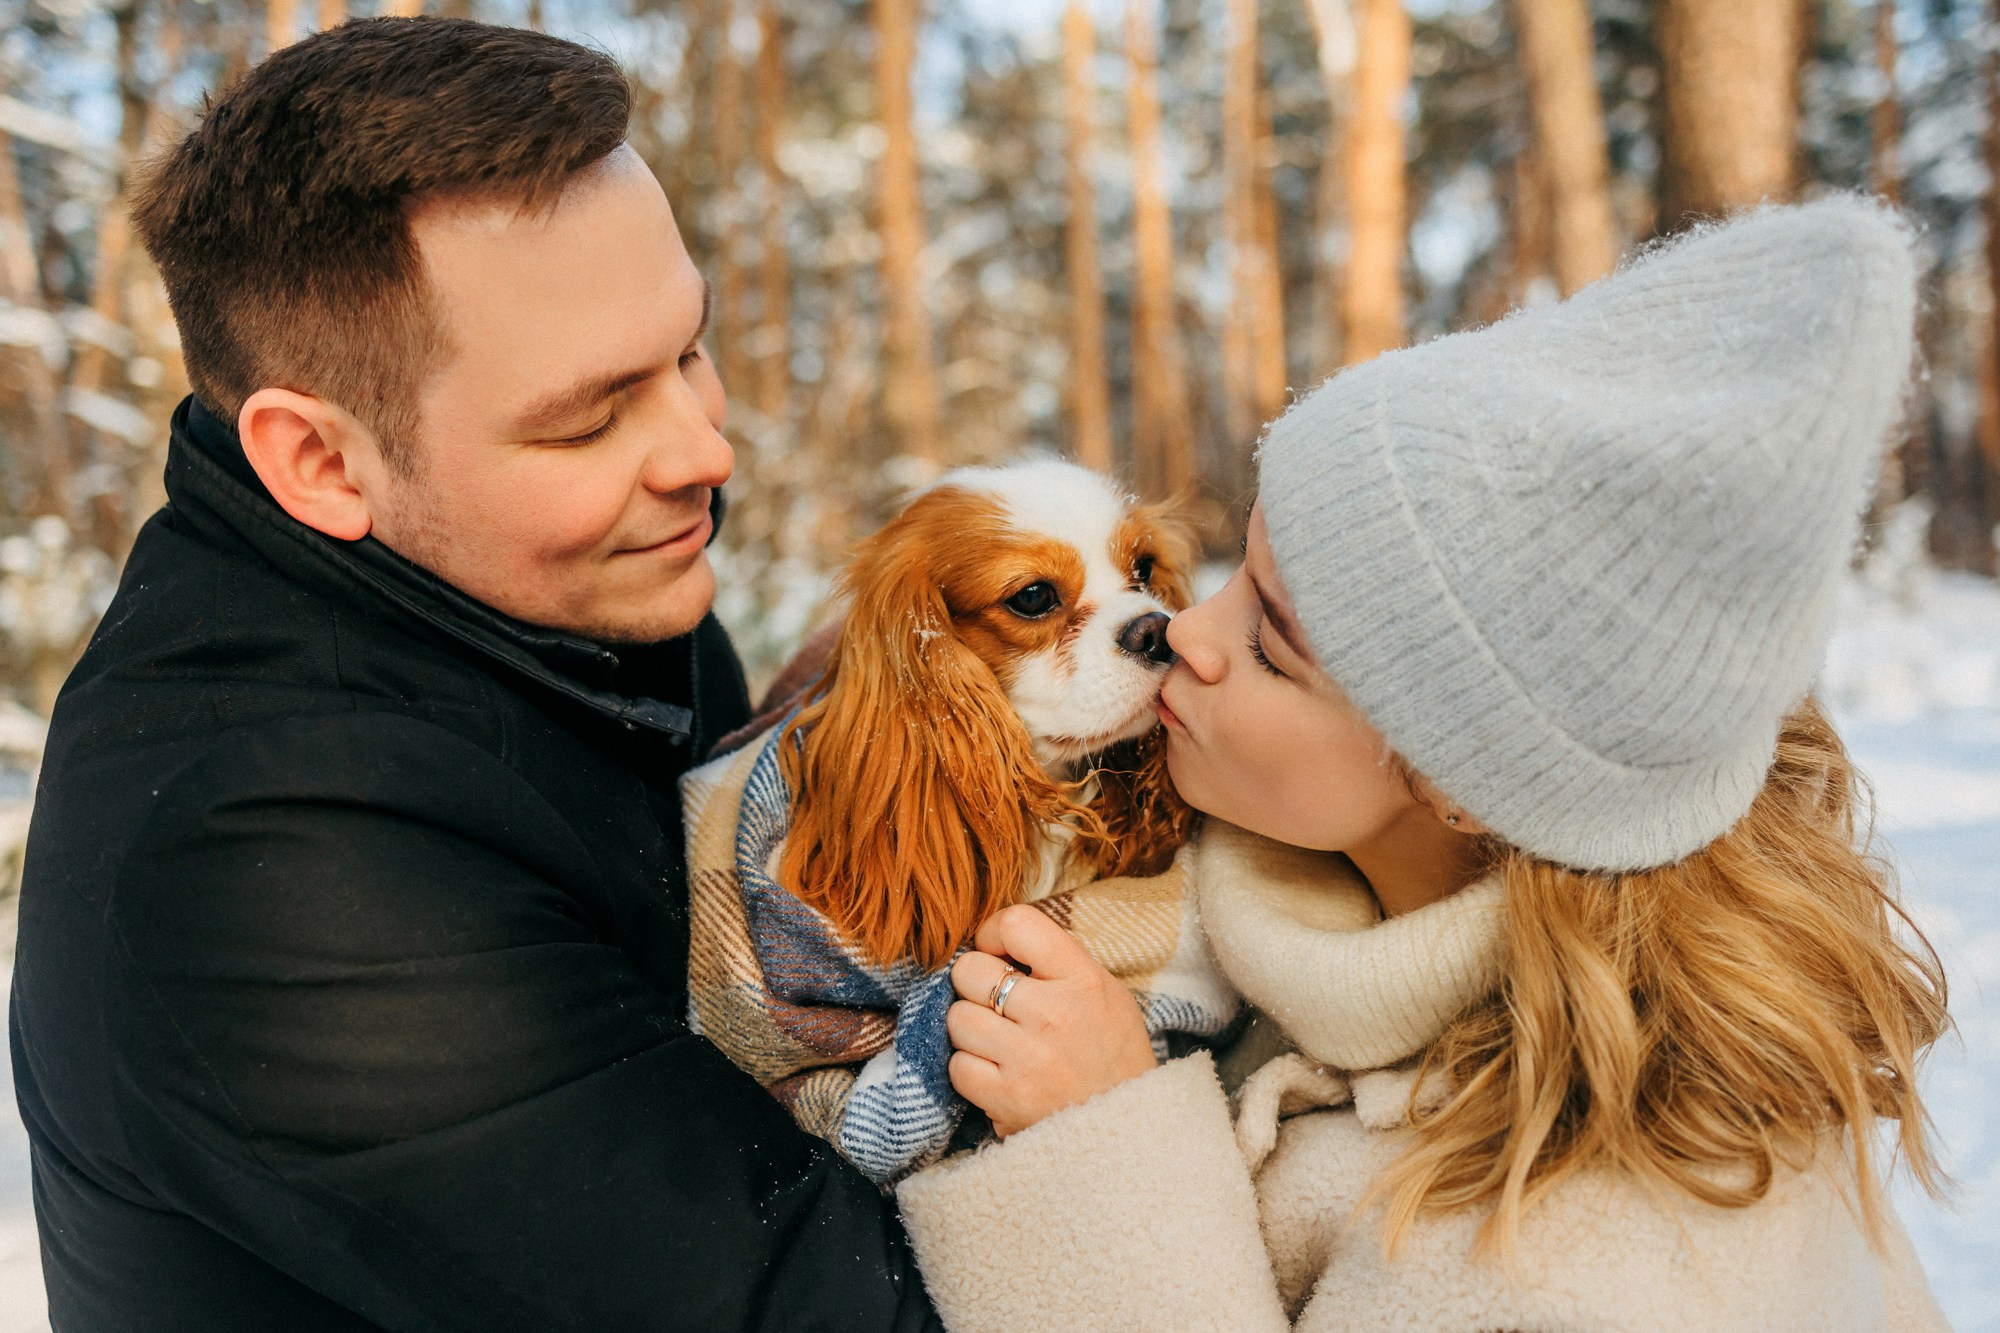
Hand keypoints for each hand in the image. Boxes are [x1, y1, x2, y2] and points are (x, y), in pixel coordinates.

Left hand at [945, 903, 1158, 1136]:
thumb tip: (996, 944)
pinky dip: (970, 1069)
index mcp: (1083, 979)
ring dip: (970, 1028)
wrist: (1129, 1129)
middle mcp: (1054, 1014)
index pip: (1017, 924)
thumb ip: (1058, 963)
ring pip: (957, 1018)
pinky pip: (958, 1066)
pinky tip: (997, 1071)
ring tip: (998, 1040)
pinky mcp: (1007, 1098)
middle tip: (994, 1001)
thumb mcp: (1106, 994)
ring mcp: (1029, 1058)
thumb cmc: (1113, 1055)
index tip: (998, 953)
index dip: (993, 933)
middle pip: (970, 970)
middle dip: (974, 984)